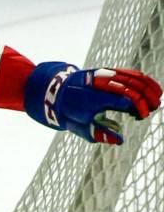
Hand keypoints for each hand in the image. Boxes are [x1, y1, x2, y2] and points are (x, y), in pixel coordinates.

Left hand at [25, 62, 161, 144]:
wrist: (58, 95)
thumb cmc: (72, 115)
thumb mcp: (82, 129)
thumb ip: (101, 134)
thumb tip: (120, 140)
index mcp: (93, 100)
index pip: (123, 100)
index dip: (137, 107)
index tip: (143, 116)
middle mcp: (99, 85)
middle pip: (131, 87)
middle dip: (146, 98)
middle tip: (153, 108)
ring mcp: (103, 76)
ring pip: (132, 77)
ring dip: (147, 87)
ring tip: (156, 99)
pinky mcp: (106, 71)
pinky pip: (128, 72)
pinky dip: (142, 79)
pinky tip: (151, 87)